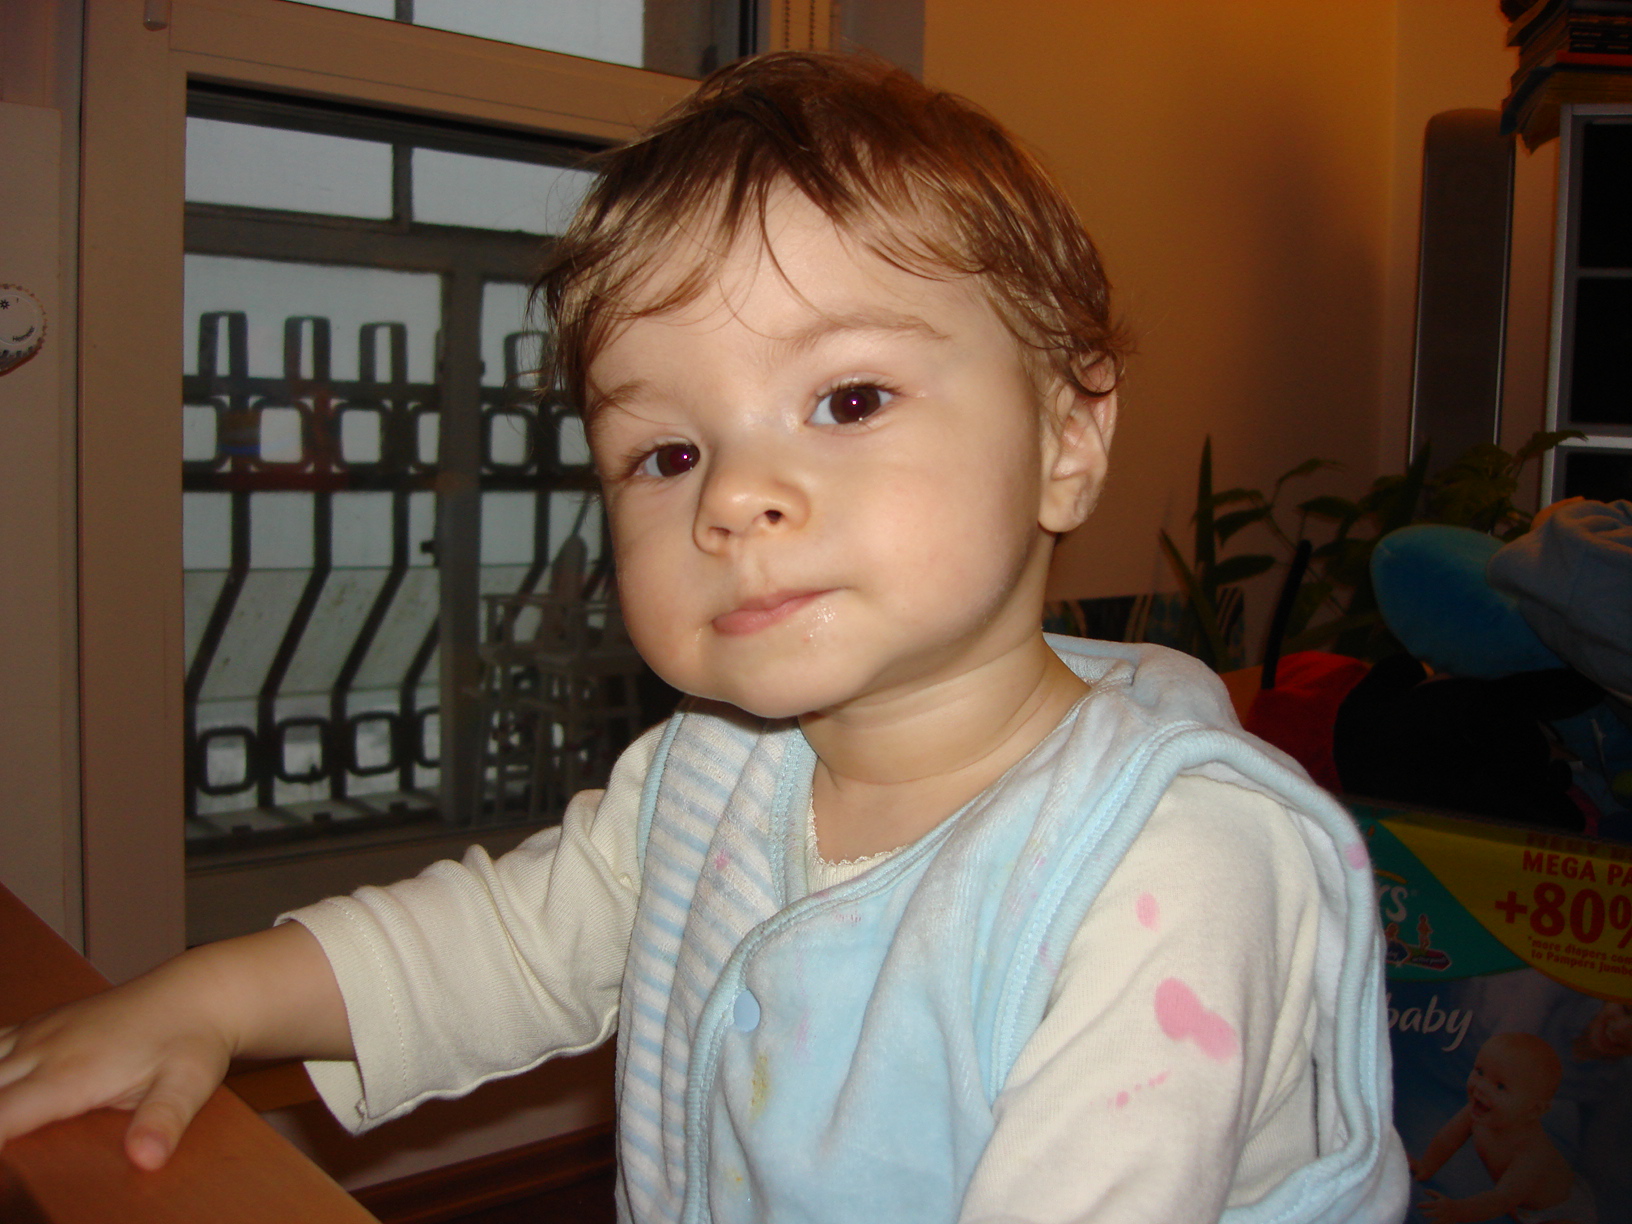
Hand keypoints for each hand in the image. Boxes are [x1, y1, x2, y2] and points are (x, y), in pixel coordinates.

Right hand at [0, 962, 235, 1170]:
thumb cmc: (193, 1040)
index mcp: (69, 1074)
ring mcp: (39, 1032)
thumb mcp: (188, 1084)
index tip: (5, 1171)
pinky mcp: (43, 1023)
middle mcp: (43, 1050)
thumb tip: (146, 1158)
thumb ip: (162, 1121)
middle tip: (11, 1149)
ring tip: (9, 1119)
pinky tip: (5, 1084)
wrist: (200, 991)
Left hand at [1418, 1189, 1477, 1223]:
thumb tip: (1424, 1191)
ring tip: (1428, 1223)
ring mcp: (1445, 1218)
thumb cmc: (1448, 1202)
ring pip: (1436, 1222)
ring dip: (1432, 1223)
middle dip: (1426, 1214)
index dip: (1422, 1205)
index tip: (1417, 1206)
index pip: (1429, 1204)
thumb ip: (1432, 1193)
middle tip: (1423, 1214)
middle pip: (1432, 1214)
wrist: (1460, 1210)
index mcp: (1439, 1204)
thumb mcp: (1441, 1196)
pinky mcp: (1447, 1223)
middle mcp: (1442, 1211)